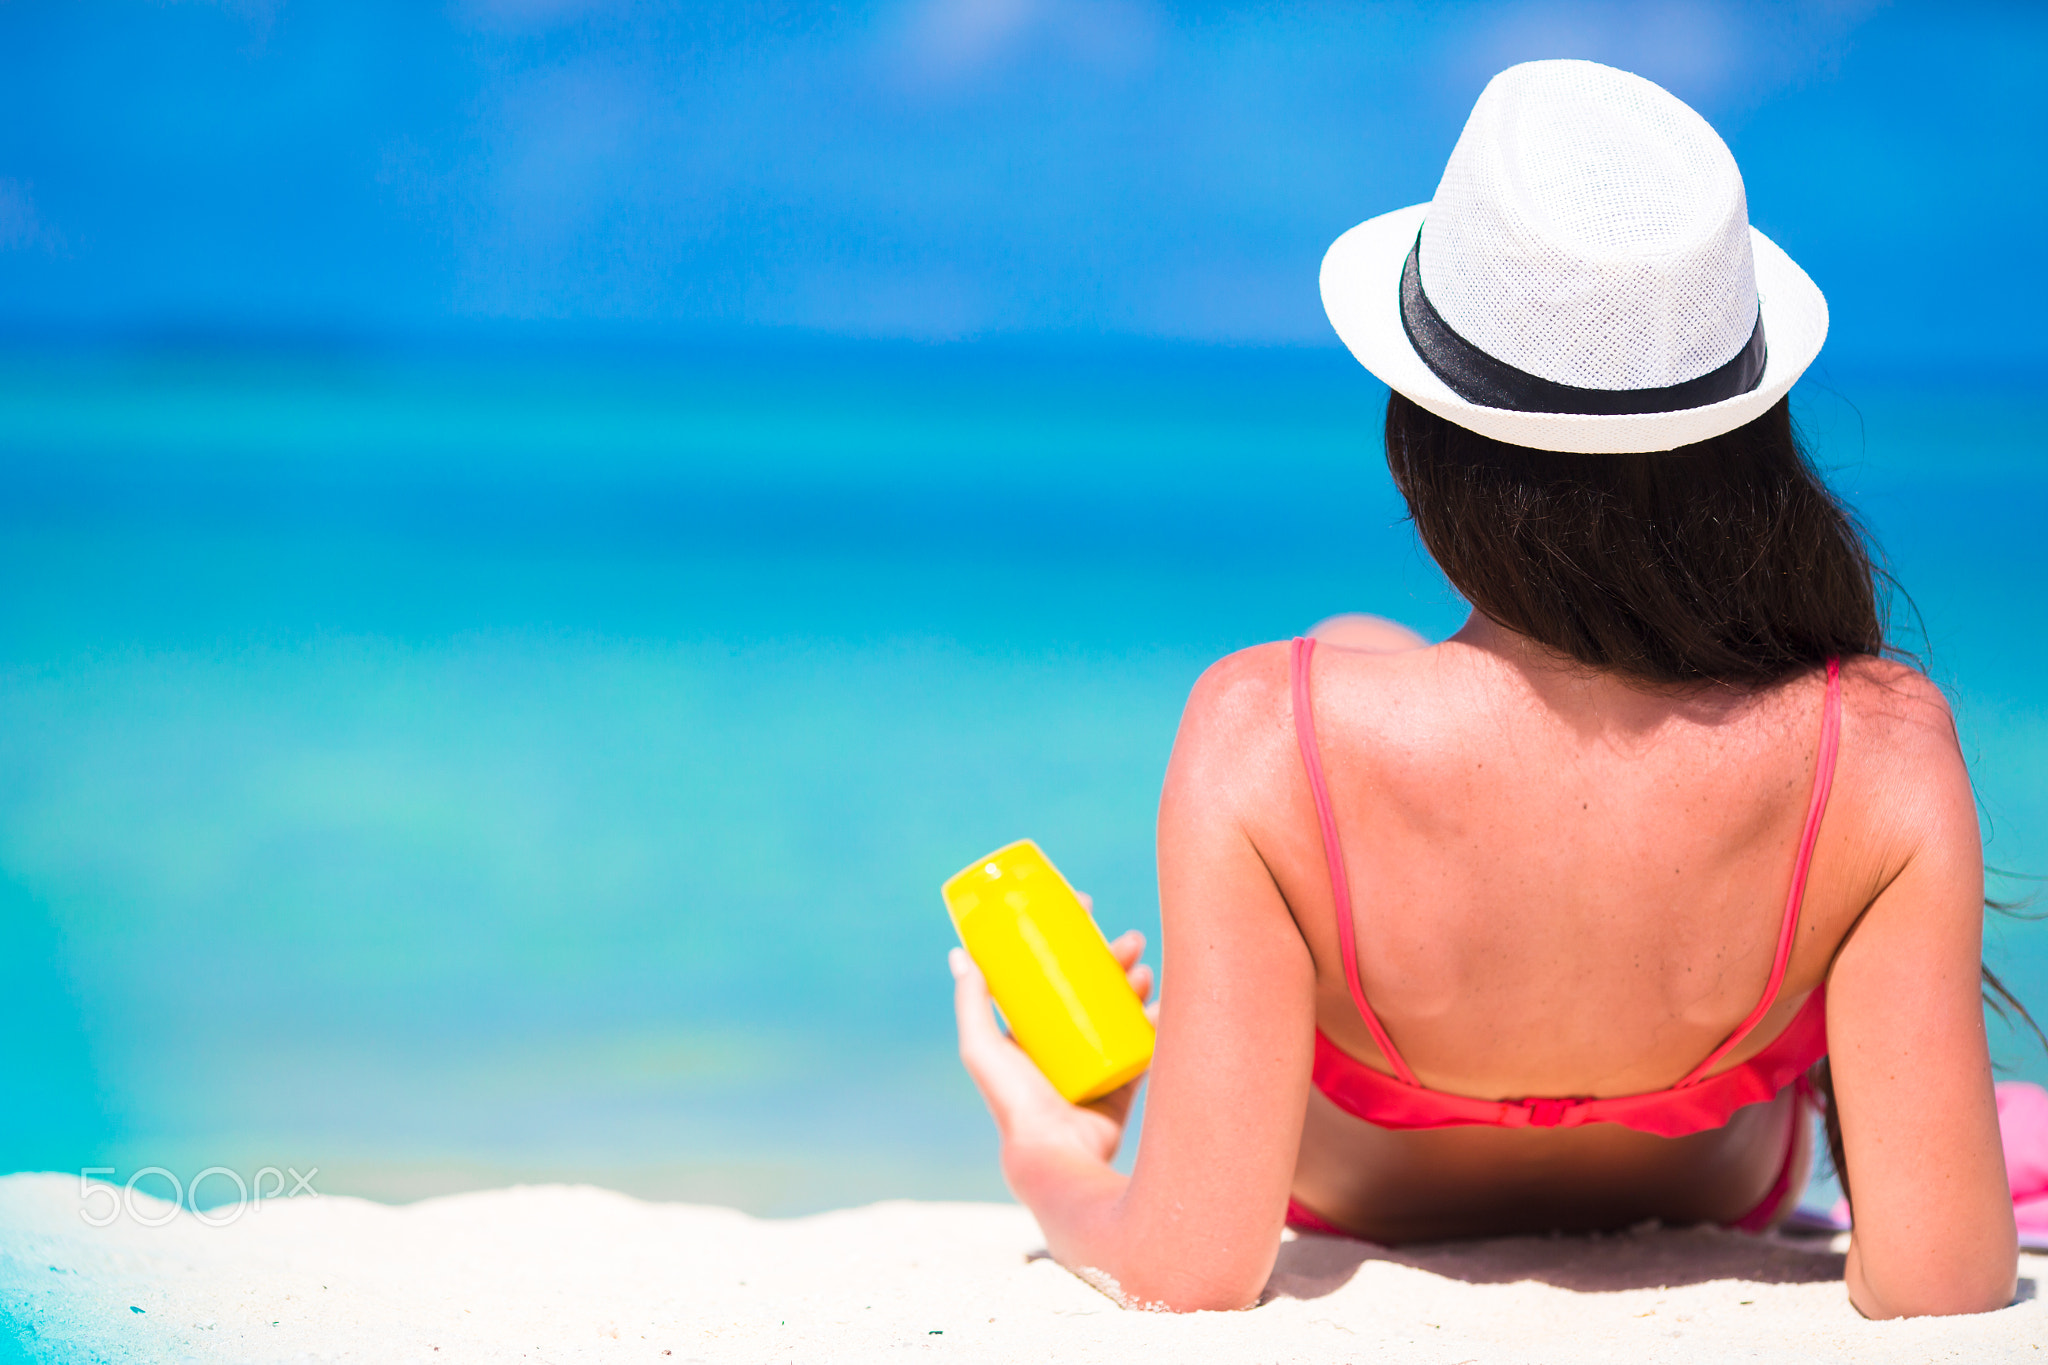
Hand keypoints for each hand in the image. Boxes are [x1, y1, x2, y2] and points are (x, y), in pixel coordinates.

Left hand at [951, 918, 1156, 1167]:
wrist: (1056, 1155)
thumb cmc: (1014, 1102)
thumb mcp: (982, 1048)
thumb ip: (971, 1003)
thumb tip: (960, 953)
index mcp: (1034, 1033)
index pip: (1055, 974)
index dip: (1072, 940)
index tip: (1088, 909)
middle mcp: (1066, 1045)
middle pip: (1096, 987)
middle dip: (1115, 958)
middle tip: (1132, 940)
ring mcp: (1098, 1062)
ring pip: (1124, 1010)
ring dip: (1138, 983)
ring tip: (1145, 969)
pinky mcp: (1125, 1083)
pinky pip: (1148, 1045)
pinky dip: (1159, 1020)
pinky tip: (1166, 1001)